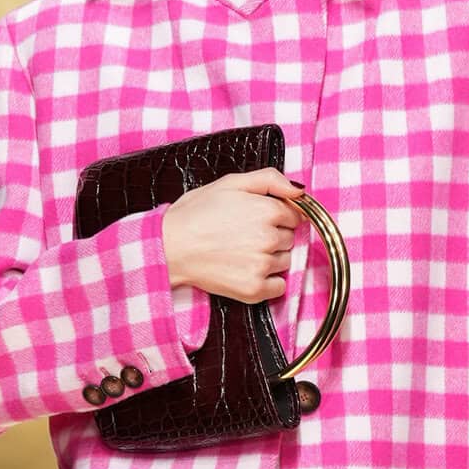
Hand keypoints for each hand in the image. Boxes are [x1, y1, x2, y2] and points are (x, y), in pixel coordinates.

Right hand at [162, 168, 306, 304]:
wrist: (168, 246)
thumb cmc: (195, 213)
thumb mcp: (231, 182)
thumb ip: (270, 179)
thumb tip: (300, 190)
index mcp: (268, 210)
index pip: (294, 216)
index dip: (277, 215)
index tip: (257, 218)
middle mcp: (269, 238)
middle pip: (290, 238)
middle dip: (274, 235)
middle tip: (244, 235)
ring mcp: (262, 266)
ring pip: (285, 261)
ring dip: (271, 258)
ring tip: (242, 252)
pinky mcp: (254, 289)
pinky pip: (279, 287)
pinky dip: (268, 281)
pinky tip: (247, 270)